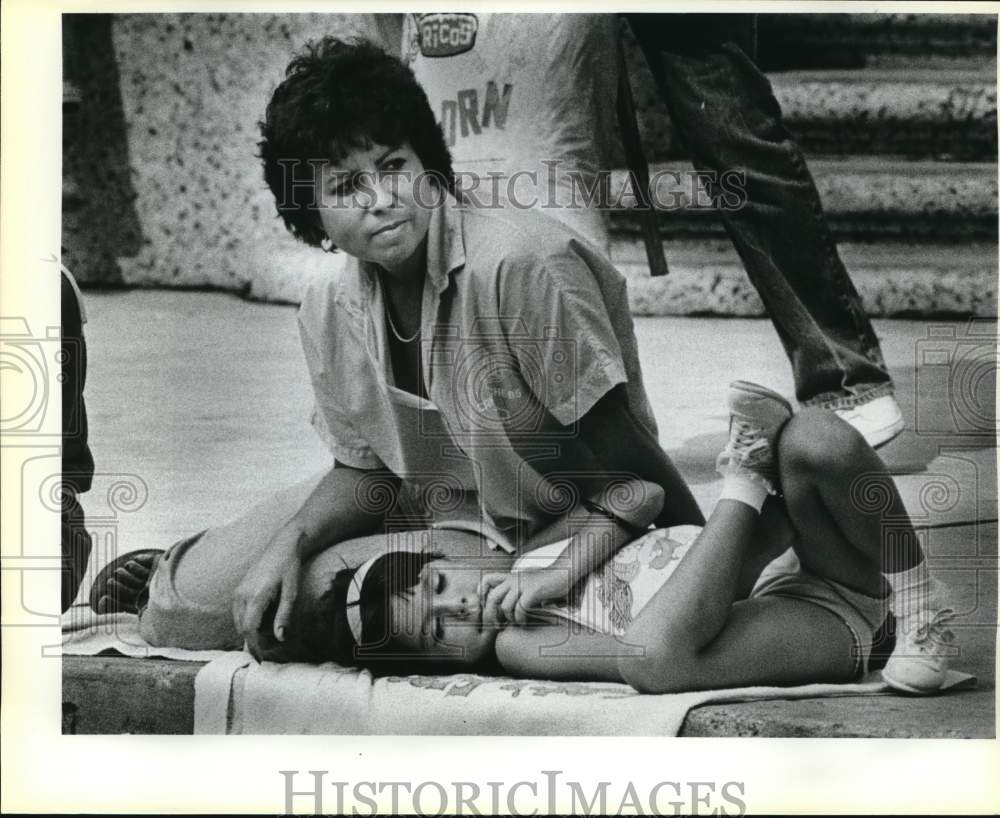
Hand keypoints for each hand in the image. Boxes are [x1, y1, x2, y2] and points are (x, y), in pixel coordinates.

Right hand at [231, 523, 303, 659]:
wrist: (281, 546)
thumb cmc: (289, 569)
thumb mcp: (291, 593)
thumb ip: (284, 616)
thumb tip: (279, 638)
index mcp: (255, 597)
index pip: (249, 630)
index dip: (254, 647)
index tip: (261, 660)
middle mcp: (241, 595)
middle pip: (242, 628)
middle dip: (255, 640)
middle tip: (272, 645)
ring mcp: (237, 592)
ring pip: (239, 622)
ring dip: (251, 630)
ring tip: (270, 628)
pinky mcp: (238, 590)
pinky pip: (239, 613)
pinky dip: (248, 620)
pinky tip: (265, 615)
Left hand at [479, 568, 570, 625]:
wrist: (564, 572)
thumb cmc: (548, 579)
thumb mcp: (529, 581)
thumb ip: (518, 589)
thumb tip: (509, 607)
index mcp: (511, 576)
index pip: (487, 580)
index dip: (481, 593)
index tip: (486, 606)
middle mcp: (514, 579)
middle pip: (492, 597)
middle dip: (491, 614)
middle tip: (496, 624)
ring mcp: (522, 585)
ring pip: (505, 606)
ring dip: (508, 619)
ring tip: (515, 623)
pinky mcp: (532, 591)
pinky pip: (520, 609)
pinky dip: (520, 619)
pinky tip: (524, 622)